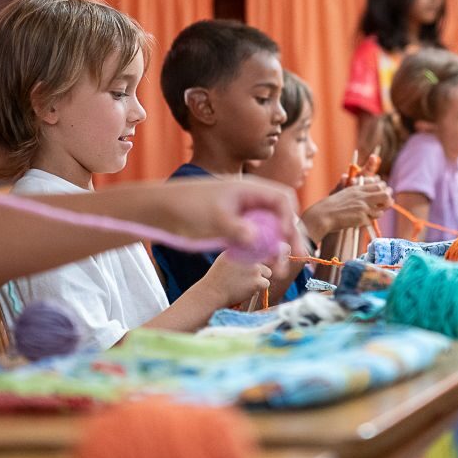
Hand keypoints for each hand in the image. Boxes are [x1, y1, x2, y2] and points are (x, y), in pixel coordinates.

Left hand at [159, 176, 302, 253]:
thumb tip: (256, 239)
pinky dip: (260, 252)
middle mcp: (249, 201)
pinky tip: (261, 264)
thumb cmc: (187, 207)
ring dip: (277, 248)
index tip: (287, 238)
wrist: (160, 210)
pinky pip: (255, 240)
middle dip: (290, 236)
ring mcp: (242, 215)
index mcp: (248, 189)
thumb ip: (237, 229)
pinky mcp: (233, 229)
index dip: (290, 218)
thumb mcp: (213, 218)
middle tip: (297, 257)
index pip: (281, 199)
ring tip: (278, 268)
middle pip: (280, 216)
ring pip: (269, 231)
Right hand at [201, 253, 273, 306]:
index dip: (256, 259)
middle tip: (246, 276)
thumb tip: (256, 252)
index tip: (250, 266)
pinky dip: (258, 287)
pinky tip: (247, 288)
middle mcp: (249, 256)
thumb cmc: (217, 277)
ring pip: (268, 273)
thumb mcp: (226, 257)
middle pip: (264, 261)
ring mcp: (254, 268)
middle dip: (259, 269)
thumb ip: (240, 253)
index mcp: (242, 248)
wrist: (213, 291)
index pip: (259, 250)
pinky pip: (265, 284)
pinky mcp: (257, 281)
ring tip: (246, 283)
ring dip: (260, 278)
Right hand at [301, 179, 392, 238]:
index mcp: (357, 188)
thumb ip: (354, 188)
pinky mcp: (362, 218)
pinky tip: (361, 220)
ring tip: (370, 214)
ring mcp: (363, 207)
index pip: (378, 185)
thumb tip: (357, 181)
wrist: (323, 215)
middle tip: (386, 204)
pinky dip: (369, 220)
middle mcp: (362, 196)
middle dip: (388, 200)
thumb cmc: (331, 205)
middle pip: (385, 195)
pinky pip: (372, 220)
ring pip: (381, 209)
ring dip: (378, 212)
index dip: (383, 189)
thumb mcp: (343, 192)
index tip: (383, 193)